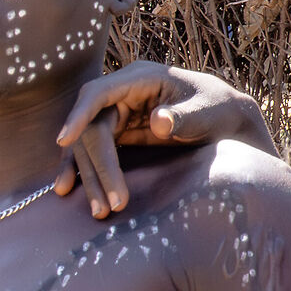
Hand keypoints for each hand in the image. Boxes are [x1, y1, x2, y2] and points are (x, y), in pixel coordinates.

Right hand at [53, 62, 274, 216]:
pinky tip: (67, 190)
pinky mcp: (117, 133)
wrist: (225, 119)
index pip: (97, 93)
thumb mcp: (206, 112)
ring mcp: (116, 113)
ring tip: (99, 212)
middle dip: (98, 168)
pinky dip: (83, 171)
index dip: (78, 115)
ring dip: (90, 178)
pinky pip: (92, 153)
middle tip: (109, 207)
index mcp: (139, 78)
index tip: (65, 140)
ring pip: (87, 145)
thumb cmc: (218, 109)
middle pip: (91, 129)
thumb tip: (158, 121)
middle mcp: (120, 94)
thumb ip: (183, 116)